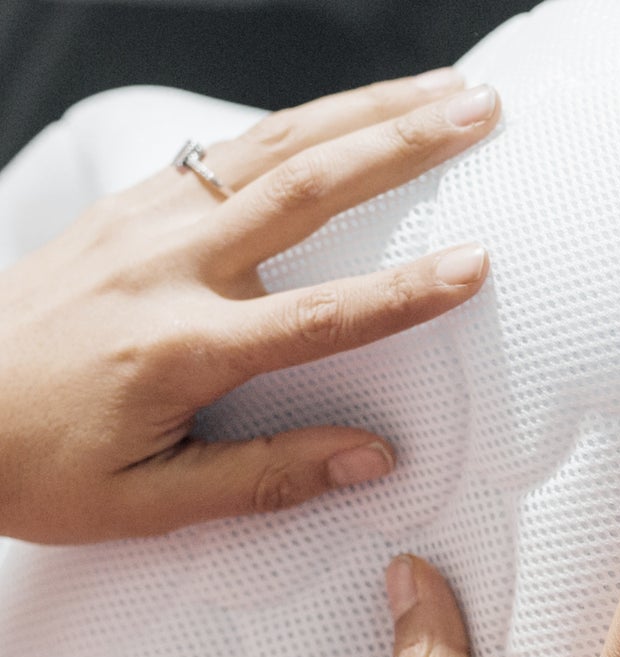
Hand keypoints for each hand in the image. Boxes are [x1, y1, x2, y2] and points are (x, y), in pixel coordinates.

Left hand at [0, 70, 500, 543]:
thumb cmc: (34, 464)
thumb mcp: (150, 504)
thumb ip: (267, 478)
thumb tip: (370, 457)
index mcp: (180, 349)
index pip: (320, 317)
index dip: (406, 293)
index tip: (474, 265)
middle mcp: (164, 266)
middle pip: (306, 186)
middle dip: (403, 142)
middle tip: (477, 111)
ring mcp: (142, 223)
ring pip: (271, 144)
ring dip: (363, 111)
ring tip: (436, 92)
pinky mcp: (127, 208)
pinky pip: (228, 151)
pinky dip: (299, 124)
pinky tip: (343, 116)